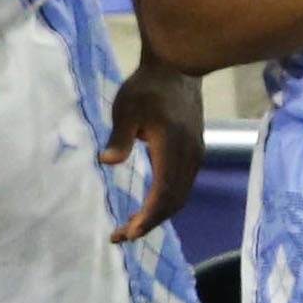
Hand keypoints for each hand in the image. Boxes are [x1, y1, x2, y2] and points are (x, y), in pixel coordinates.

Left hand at [101, 60, 203, 240]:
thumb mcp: (127, 109)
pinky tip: (150, 202)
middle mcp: (189, 156)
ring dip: (158, 214)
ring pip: (181, 195)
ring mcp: (195, 153)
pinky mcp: (194, 149)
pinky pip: (183, 184)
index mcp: (173, 149)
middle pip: (174, 202)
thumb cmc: (147, 87)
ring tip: (132, 224)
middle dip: (150, 223)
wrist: (178, 66)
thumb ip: (119, 137)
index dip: (146, 219)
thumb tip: (106, 162)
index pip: (163, 195)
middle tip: (122, 236)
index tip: (126, 234)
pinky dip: (167, 200)